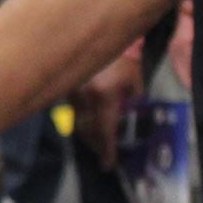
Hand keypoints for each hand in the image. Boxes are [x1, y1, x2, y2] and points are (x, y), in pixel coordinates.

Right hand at [74, 49, 144, 169]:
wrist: (108, 37)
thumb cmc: (126, 62)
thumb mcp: (135, 85)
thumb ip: (130, 105)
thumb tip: (127, 122)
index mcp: (104, 96)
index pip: (104, 131)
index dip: (106, 150)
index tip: (108, 164)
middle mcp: (85, 96)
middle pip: (87, 131)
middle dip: (96, 146)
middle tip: (103, 156)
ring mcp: (73, 92)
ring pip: (77, 123)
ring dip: (87, 136)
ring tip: (96, 144)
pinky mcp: (67, 88)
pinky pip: (72, 111)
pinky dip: (79, 122)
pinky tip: (87, 126)